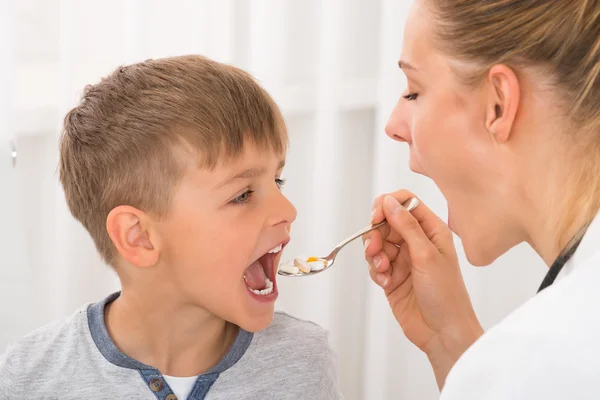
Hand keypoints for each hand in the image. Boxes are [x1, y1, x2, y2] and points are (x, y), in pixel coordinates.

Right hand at [363, 190, 482, 388]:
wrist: (443, 332)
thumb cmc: (446, 294)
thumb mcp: (426, 254)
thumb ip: (406, 226)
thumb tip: (389, 201)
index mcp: (432, 230)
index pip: (405, 203)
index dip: (387, 206)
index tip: (375, 217)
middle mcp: (417, 241)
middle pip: (386, 223)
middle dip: (376, 234)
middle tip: (374, 248)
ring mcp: (404, 259)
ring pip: (377, 243)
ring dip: (374, 254)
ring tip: (383, 269)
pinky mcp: (392, 276)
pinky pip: (375, 264)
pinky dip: (376, 271)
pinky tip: (385, 282)